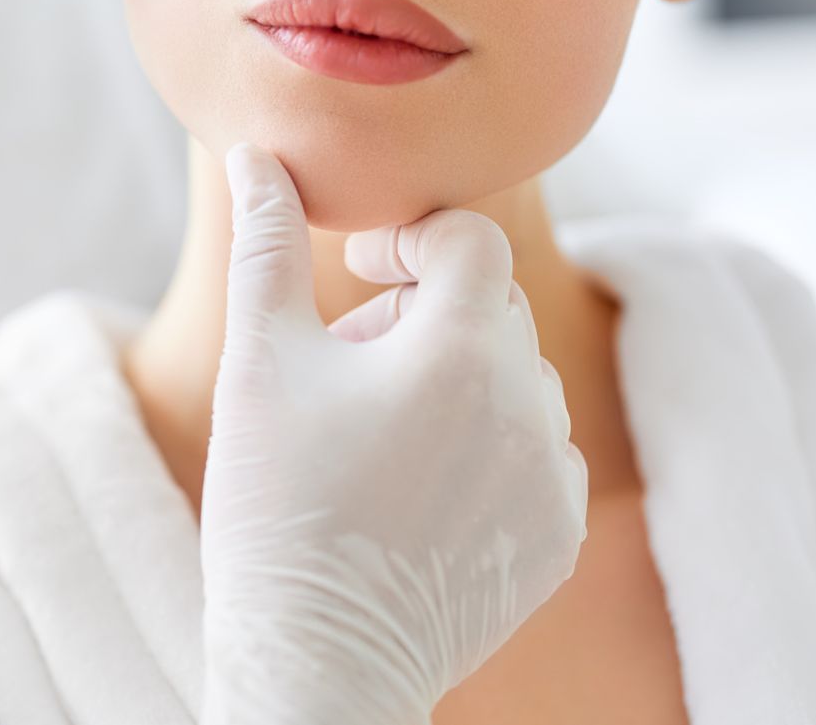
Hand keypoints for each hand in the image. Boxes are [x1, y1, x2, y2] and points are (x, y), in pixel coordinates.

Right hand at [200, 143, 589, 724]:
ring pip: (516, 379)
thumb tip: (257, 153)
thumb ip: (266, 242)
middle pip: (491, 307)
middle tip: (347, 366)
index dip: (411, 240)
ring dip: (456, 380)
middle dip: (423, 314)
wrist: (315, 663)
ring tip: (376, 435)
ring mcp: (553, 476)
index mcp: (464, 349)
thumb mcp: (259, 360)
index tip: (360, 271)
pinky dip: (486, 449)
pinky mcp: (558, 535)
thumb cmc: (276, 504)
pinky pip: (536, 452)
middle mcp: (531, 405)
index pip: (470, 239)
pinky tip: (416, 489)